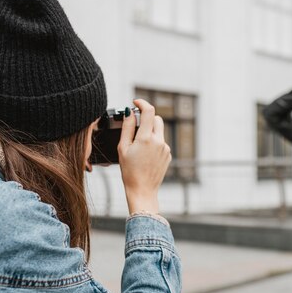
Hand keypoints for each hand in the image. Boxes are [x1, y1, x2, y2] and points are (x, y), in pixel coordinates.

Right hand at [118, 99, 171, 213]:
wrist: (142, 190)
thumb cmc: (129, 171)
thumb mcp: (123, 148)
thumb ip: (127, 127)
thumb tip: (129, 112)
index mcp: (146, 138)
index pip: (149, 111)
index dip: (142, 103)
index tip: (135, 103)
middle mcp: (159, 141)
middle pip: (156, 118)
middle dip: (146, 118)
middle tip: (135, 126)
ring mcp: (165, 148)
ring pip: (159, 131)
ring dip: (150, 131)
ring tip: (139, 146)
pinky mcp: (168, 155)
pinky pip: (161, 142)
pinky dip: (154, 143)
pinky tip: (145, 155)